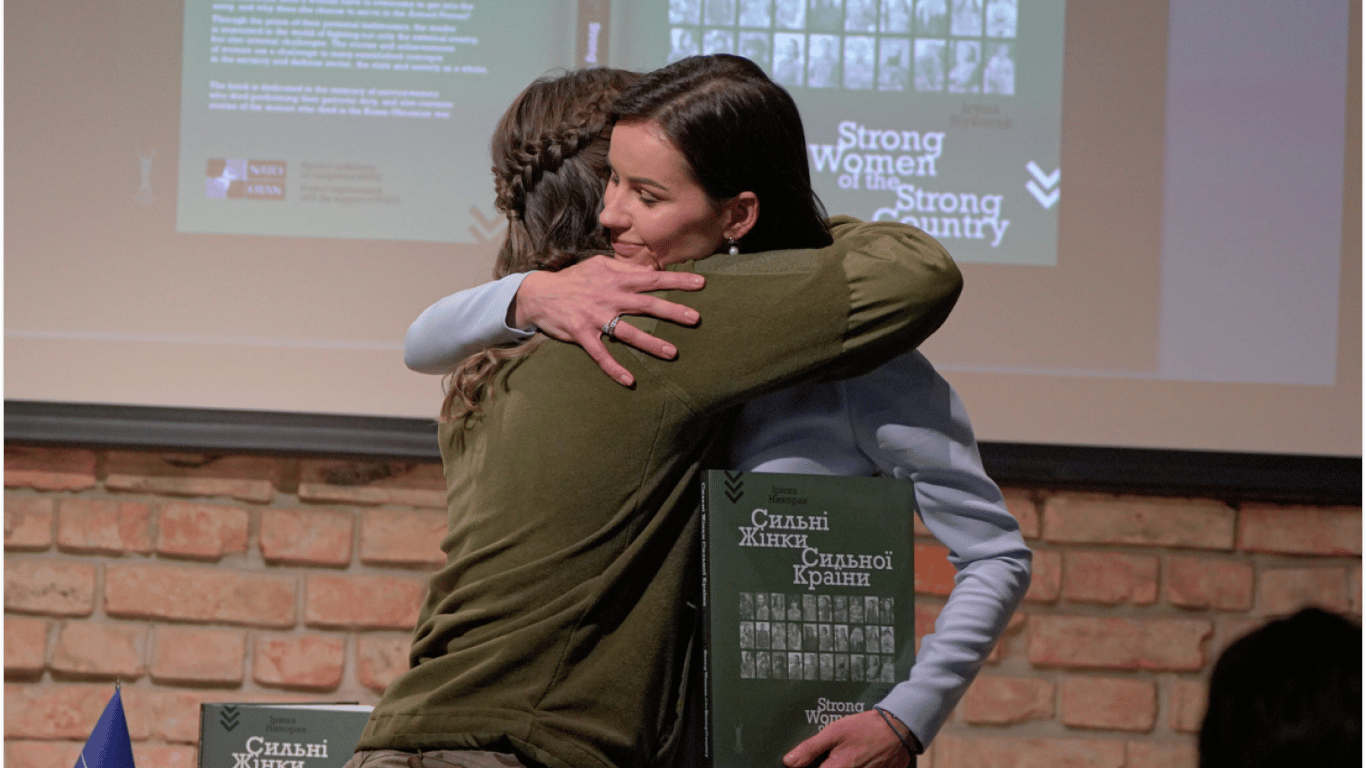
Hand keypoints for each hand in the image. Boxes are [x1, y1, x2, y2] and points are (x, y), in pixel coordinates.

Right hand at [513, 255, 704, 385]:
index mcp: (616, 280)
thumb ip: (625, 269)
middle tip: (695, 318)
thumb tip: (651, 271)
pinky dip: (614, 368)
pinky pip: (600, 354)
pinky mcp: (582, 334)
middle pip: (646, 304)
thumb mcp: (599, 266)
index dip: (676, 281)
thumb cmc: (574, 279)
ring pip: (628, 332)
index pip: (652, 278)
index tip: (701, 284)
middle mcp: (609, 297)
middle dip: (672, 311)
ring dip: (651, 343)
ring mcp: (596, 317)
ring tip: (673, 353)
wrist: (539, 294)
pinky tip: (630, 380)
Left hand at [782, 710, 917, 767]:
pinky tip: (855, 757)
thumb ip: (811, 748)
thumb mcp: (835, 731)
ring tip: (845, 752)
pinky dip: (852, 766)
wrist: (899, 729)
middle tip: (830, 756)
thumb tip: (788, 762)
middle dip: (826, 765)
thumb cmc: (865, 728)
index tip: (802, 764)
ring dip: (837, 765)